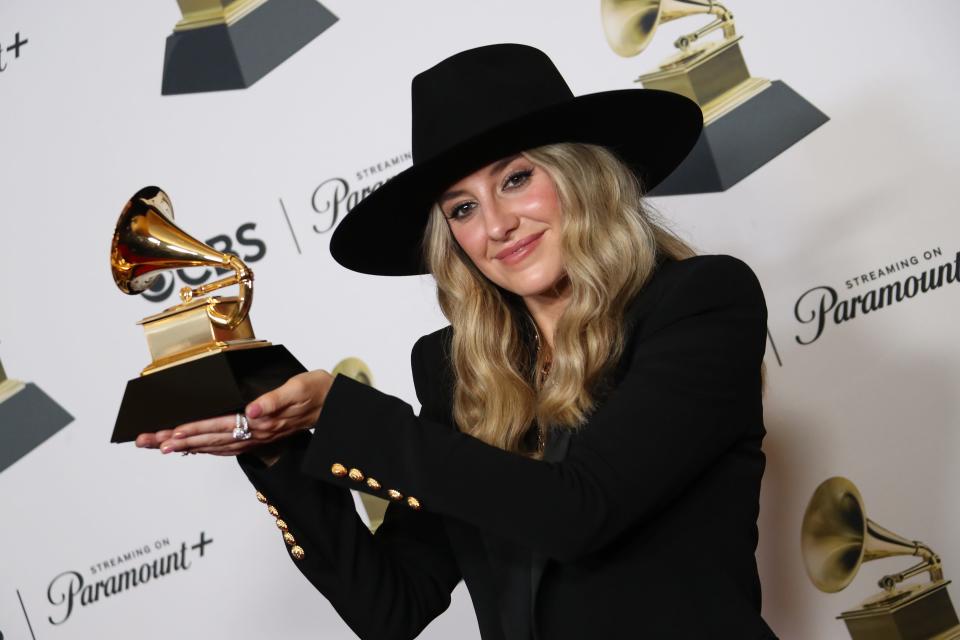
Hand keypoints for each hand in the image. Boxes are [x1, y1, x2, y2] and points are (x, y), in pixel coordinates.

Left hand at [135, 369, 333, 456]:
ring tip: (159, 446)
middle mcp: (256, 433)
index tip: (171, 432)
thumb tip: (251, 409)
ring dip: (186, 446)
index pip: (221, 426)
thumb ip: (275, 400)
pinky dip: (206, 448)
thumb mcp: (299, 388)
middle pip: (210, 439)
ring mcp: (257, 437)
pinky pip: (226, 446)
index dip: (195, 429)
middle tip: (148, 441)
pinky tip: (192, 447)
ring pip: (215, 445)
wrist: (336, 405)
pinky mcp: (259, 437)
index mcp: (262, 420)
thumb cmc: (317, 391)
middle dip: (178, 439)